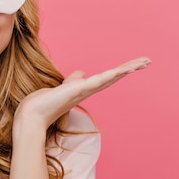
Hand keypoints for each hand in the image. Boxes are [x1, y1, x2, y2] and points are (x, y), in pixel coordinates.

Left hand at [14, 57, 151, 133]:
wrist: (31, 117)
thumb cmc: (42, 105)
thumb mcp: (60, 88)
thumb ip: (72, 81)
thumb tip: (81, 72)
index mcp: (82, 91)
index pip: (104, 79)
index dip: (118, 72)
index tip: (132, 65)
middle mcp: (86, 92)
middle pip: (112, 77)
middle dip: (129, 68)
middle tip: (147, 60)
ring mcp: (83, 92)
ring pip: (109, 77)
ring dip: (127, 69)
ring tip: (143, 61)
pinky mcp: (77, 90)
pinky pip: (98, 80)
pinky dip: (112, 75)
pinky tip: (124, 69)